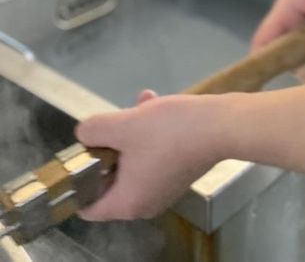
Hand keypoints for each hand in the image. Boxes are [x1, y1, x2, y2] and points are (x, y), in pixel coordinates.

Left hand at [76, 90, 223, 221]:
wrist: (222, 125)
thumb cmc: (170, 131)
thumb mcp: (124, 124)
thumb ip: (93, 130)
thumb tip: (85, 135)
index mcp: (127, 203)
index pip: (87, 206)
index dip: (79, 180)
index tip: (85, 152)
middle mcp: (144, 204)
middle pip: (111, 179)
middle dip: (112, 145)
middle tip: (117, 121)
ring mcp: (164, 190)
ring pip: (133, 162)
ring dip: (132, 133)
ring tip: (141, 103)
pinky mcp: (179, 173)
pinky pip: (153, 158)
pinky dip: (150, 136)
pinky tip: (156, 106)